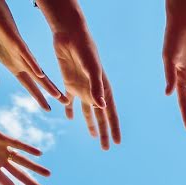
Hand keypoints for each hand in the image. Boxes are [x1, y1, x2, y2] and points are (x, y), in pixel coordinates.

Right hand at [0, 0, 65, 110]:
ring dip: (46, 82)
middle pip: (37, 77)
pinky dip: (30, 63)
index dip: (38, 95)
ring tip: (59, 95)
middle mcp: (18, 55)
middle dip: (50, 92)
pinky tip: (39, 73)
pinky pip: (23, 51)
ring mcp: (17, 46)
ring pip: (35, 67)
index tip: (48, 108)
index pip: (28, 81)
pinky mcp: (13, 37)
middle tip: (65, 104)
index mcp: (11, 59)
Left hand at [52, 28, 119, 148]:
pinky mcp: (68, 84)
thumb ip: (96, 88)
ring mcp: (81, 88)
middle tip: (106, 148)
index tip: (117, 143)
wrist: (70, 35)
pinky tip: (67, 118)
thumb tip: (103, 108)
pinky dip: (68, 109)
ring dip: (89, 124)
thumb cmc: (85, 49)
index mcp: (103, 89)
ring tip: (93, 137)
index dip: (114, 128)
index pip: (110, 114)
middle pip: (100, 116)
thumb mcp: (92, 68)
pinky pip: (69, 101)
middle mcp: (94, 91)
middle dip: (103, 132)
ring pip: (87, 112)